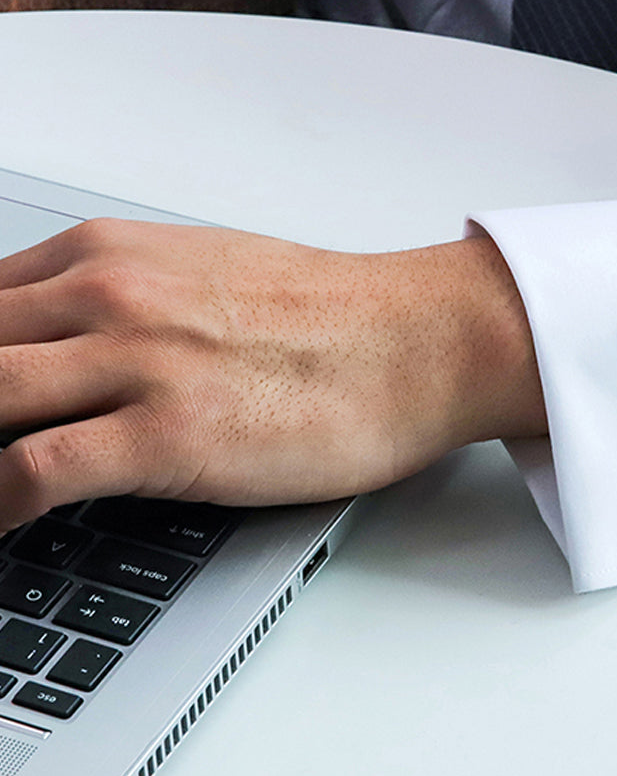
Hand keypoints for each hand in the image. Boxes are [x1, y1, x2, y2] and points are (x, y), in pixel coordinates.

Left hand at [0, 219, 545, 530]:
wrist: (416, 339)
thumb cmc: (331, 313)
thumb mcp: (206, 273)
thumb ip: (123, 298)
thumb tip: (71, 343)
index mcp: (112, 252)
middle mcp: (110, 294)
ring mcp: (136, 361)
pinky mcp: (168, 432)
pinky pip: (28, 472)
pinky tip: (7, 523)